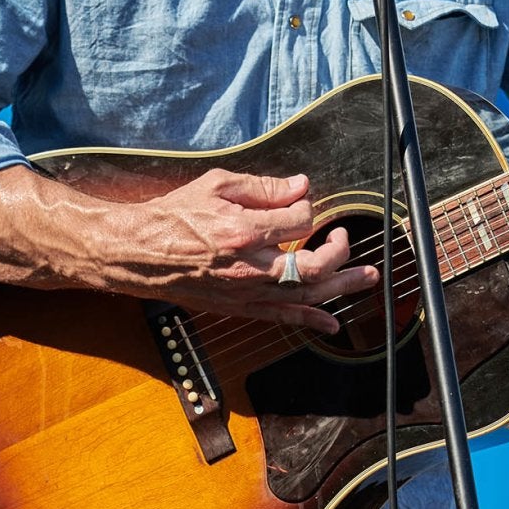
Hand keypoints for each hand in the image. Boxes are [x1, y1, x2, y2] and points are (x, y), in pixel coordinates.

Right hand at [130, 170, 376, 334]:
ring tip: (369, 277)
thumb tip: (302, 186)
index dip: (308, 208)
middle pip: (312, 265)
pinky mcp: (238, 307)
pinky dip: (311, 320)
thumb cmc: (175, 214)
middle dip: (338, 250)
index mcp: (244, 230)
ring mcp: (245, 291)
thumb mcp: (217, 185)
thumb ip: (263, 187)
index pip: (300, 220)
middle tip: (341, 237)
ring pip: (304, 294)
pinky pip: (281, 317)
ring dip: (341, 286)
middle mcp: (249, 265)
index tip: (300, 202)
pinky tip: (333, 322)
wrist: (139, 253)